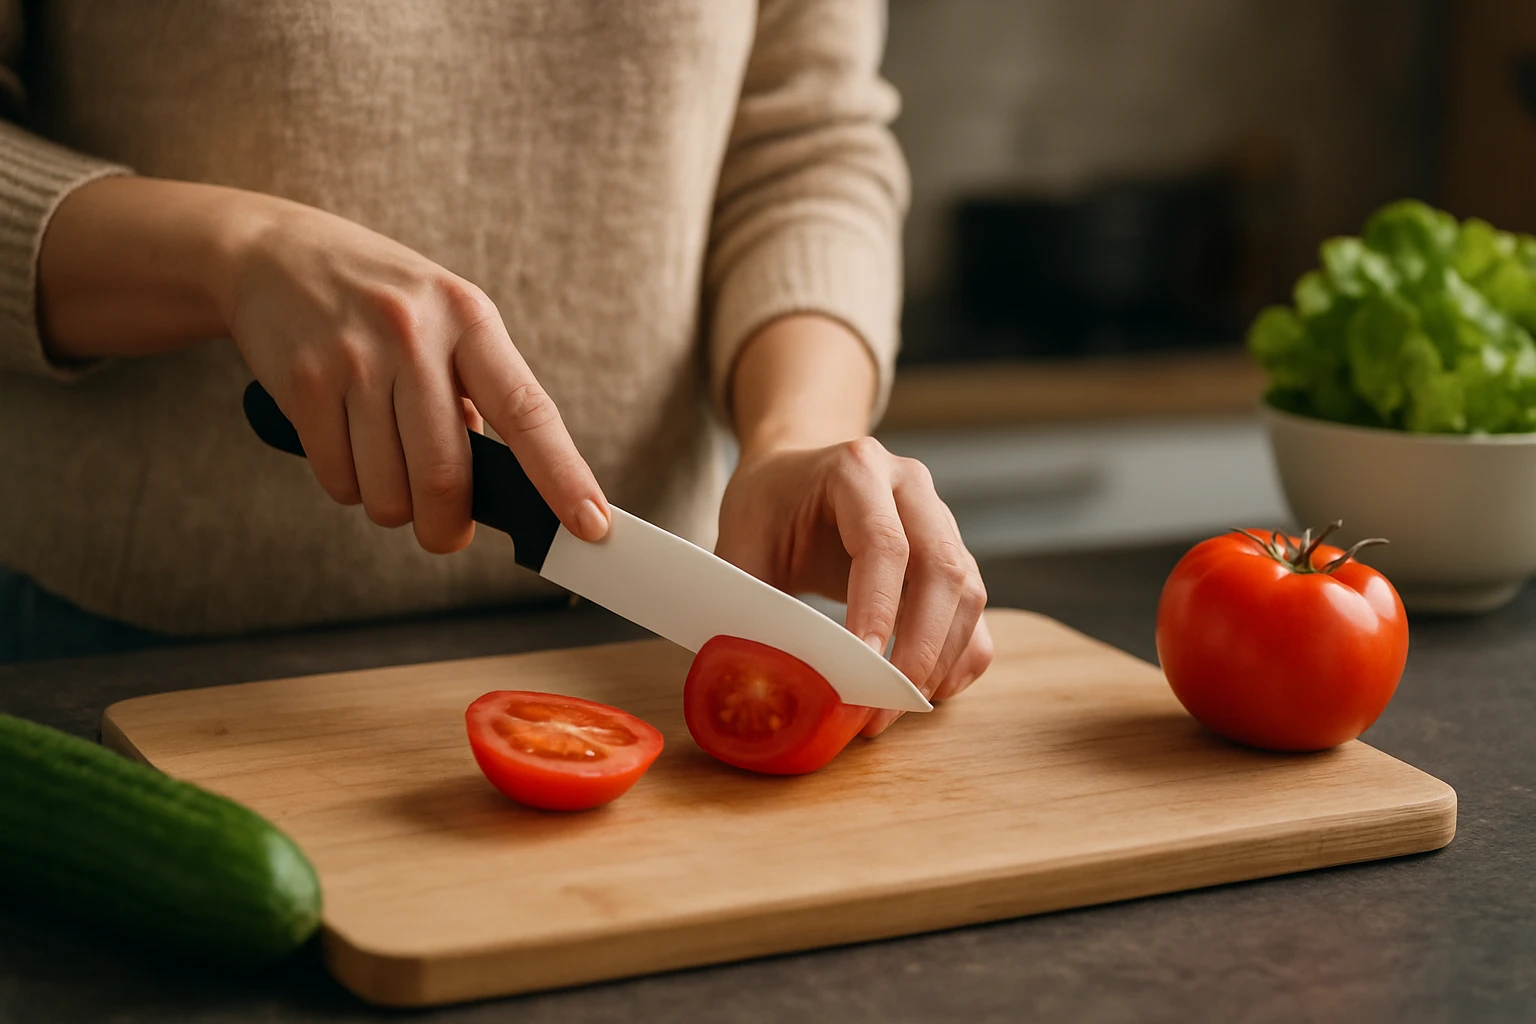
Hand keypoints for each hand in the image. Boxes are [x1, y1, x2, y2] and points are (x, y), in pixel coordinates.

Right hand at [38, 176, 609, 554]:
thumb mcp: (444, 319)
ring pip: (387, 491)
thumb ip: (477, 390)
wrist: (271, 252)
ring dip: (391, 504)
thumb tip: (498, 482)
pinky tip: (344, 444)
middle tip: (444, 530)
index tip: (590, 524)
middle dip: (445, 524)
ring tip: (383, 460)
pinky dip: (347, 484)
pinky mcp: (304, 383)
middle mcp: (416, 335)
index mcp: (470, 318)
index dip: (563, 476)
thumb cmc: (378, 299)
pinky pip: (338, 480)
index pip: (529, 412)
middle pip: (445, 475)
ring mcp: (356, 358)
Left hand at [715, 438, 993, 736]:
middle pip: (942, 569)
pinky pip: (974, 609)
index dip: (878, 610)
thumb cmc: (767, 507)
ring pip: (967, 593)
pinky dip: (962, 654)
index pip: (884, 544)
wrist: (794, 476)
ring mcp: (940, 518)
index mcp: (857, 470)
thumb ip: (748, 602)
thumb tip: (760, 676)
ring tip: (896, 707)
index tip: (862, 669)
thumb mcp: (740, 542)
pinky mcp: (953, 553)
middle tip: (884, 705)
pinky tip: (929, 689)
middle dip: (920, 648)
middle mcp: (910, 487)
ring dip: (941, 659)